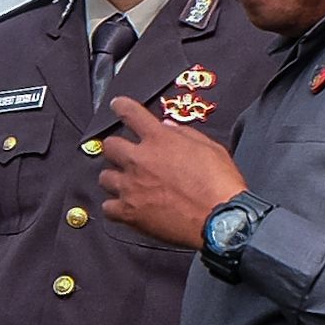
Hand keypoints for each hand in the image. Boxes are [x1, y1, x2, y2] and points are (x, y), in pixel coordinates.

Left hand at [91, 98, 248, 244]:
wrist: (220, 219)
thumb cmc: (220, 184)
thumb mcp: (211, 148)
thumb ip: (185, 134)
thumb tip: (167, 126)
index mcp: (160, 140)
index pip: (131, 113)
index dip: (121, 106)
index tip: (117, 105)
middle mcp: (139, 160)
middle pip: (109, 146)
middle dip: (117, 149)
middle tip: (127, 156)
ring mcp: (130, 186)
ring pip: (104, 177)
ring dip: (115, 178)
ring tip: (129, 184)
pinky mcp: (128, 212)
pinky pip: (107, 207)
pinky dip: (115, 207)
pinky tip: (126, 207)